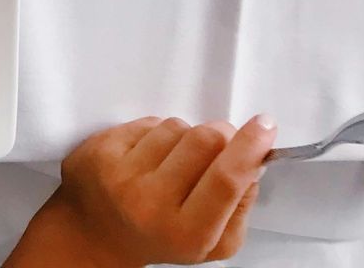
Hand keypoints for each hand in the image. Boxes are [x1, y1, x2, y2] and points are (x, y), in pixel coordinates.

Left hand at [8, 115, 274, 267]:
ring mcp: (121, 173)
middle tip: (222, 143)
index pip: (225, 179)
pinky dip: (158, 132)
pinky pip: (147, 122)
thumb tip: (255, 160)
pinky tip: (151, 155)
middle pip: (205, 142)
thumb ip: (241, 205)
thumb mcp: (213, 242)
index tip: (265, 126)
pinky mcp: (101, 150)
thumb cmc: (161, 235)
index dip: (249, 147)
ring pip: (176, 126)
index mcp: (187, 232)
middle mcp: (151, 202)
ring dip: (187, 135)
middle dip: (223, 135)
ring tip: (176, 160)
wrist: (97, 233)